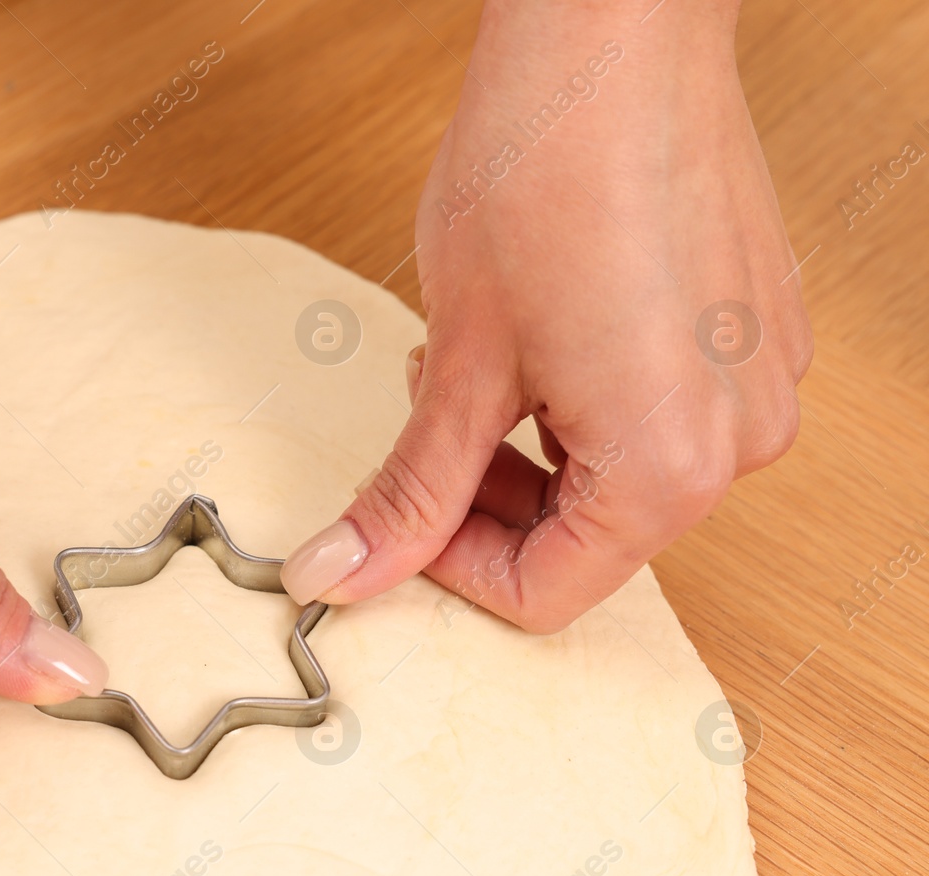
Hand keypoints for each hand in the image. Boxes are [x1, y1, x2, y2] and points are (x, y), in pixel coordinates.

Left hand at [281, 0, 810, 630]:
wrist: (612, 36)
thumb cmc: (542, 172)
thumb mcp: (458, 362)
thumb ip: (411, 490)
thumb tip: (344, 575)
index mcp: (670, 470)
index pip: (541, 594)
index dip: (449, 563)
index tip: (394, 513)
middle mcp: (739, 444)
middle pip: (585, 540)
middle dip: (487, 498)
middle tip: (429, 418)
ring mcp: (758, 385)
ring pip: (616, 479)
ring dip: (530, 448)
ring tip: (479, 361)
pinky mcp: (756, 334)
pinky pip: (659, 414)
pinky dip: (584, 401)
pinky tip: (542, 329)